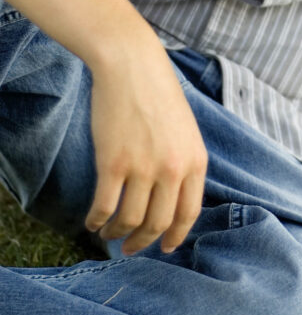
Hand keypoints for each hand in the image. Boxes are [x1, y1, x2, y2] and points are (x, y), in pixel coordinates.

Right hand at [84, 38, 207, 255]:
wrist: (132, 65)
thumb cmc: (157, 93)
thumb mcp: (185, 129)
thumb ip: (183, 162)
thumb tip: (173, 197)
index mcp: (195, 160)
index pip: (189, 213)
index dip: (175, 236)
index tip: (165, 248)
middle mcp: (173, 168)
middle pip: (159, 223)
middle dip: (143, 242)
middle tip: (130, 248)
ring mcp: (143, 167)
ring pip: (131, 220)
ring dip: (117, 234)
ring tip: (108, 234)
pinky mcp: (113, 163)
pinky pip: (104, 206)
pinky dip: (97, 220)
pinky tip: (93, 221)